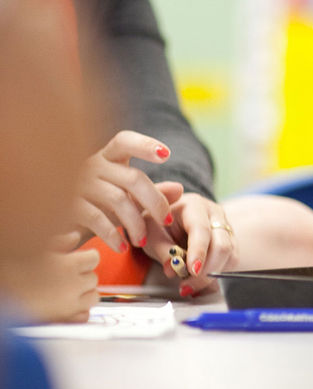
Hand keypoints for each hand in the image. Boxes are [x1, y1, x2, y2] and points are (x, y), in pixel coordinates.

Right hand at [0, 232, 98, 322]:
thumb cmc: (11, 268)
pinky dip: (80, 311)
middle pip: (93, 279)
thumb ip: (59, 241)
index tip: (76, 258)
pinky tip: (66, 306)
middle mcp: (72, 286)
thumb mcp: (34, 248)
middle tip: (68, 275)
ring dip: (85, 293)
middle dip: (84, 275)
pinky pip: (84, 316)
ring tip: (68, 290)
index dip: (86, 257)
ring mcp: (68, 306)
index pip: (94, 258)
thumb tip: (75, 236)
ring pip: (93, 298)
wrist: (0, 296)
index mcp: (68, 265)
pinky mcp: (61, 322)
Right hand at [73, 131, 175, 251]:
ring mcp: (77, 184)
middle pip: (133, 178)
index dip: (145, 145)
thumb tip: (179, 190)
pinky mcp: (66, 206)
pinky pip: (96, 218)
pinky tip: (122, 247)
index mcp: (107, 157)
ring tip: (143, 241)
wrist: (58, 224)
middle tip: (166, 221)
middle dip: (155, 202)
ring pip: (118, 200)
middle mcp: (92, 165)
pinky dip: (113, 235)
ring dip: (136, 223)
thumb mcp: (126, 197)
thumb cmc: (98, 205)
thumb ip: (152, 193)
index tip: (167, 155)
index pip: (125, 141)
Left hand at [148, 192, 237, 296]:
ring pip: (229, 256)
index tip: (192, 271)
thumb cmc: (159, 225)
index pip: (202, 230)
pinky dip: (216, 274)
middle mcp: (215, 214)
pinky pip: (230, 261)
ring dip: (211, 275)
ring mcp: (225, 227)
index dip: (198, 252)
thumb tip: (172, 270)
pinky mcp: (229, 241)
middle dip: (207, 270)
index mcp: (194, 206)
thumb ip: (161, 251)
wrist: (170, 220)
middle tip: (188, 286)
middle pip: (222, 245)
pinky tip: (199, 281)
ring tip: (189, 285)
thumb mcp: (151, 234)